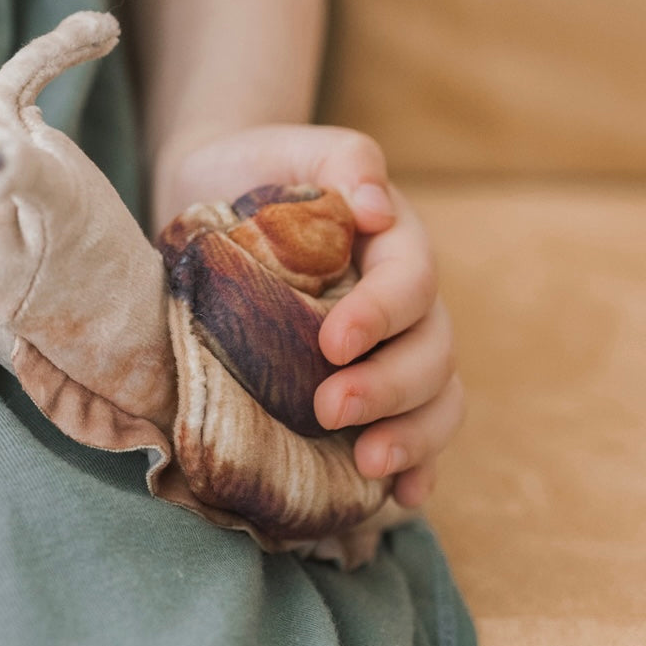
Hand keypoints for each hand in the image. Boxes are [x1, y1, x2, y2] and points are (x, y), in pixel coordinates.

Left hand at [151, 123, 464, 507]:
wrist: (210, 193)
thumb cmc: (250, 169)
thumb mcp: (287, 146)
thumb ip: (342, 157)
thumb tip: (374, 204)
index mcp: (392, 246)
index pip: (410, 284)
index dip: (381, 316)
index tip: (331, 342)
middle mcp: (402, 305)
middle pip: (432, 353)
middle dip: (390, 388)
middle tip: (330, 409)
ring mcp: (388, 352)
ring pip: (435, 401)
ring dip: (412, 438)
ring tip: (369, 465)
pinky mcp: (361, 388)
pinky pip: (408, 435)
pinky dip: (414, 470)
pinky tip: (398, 499)